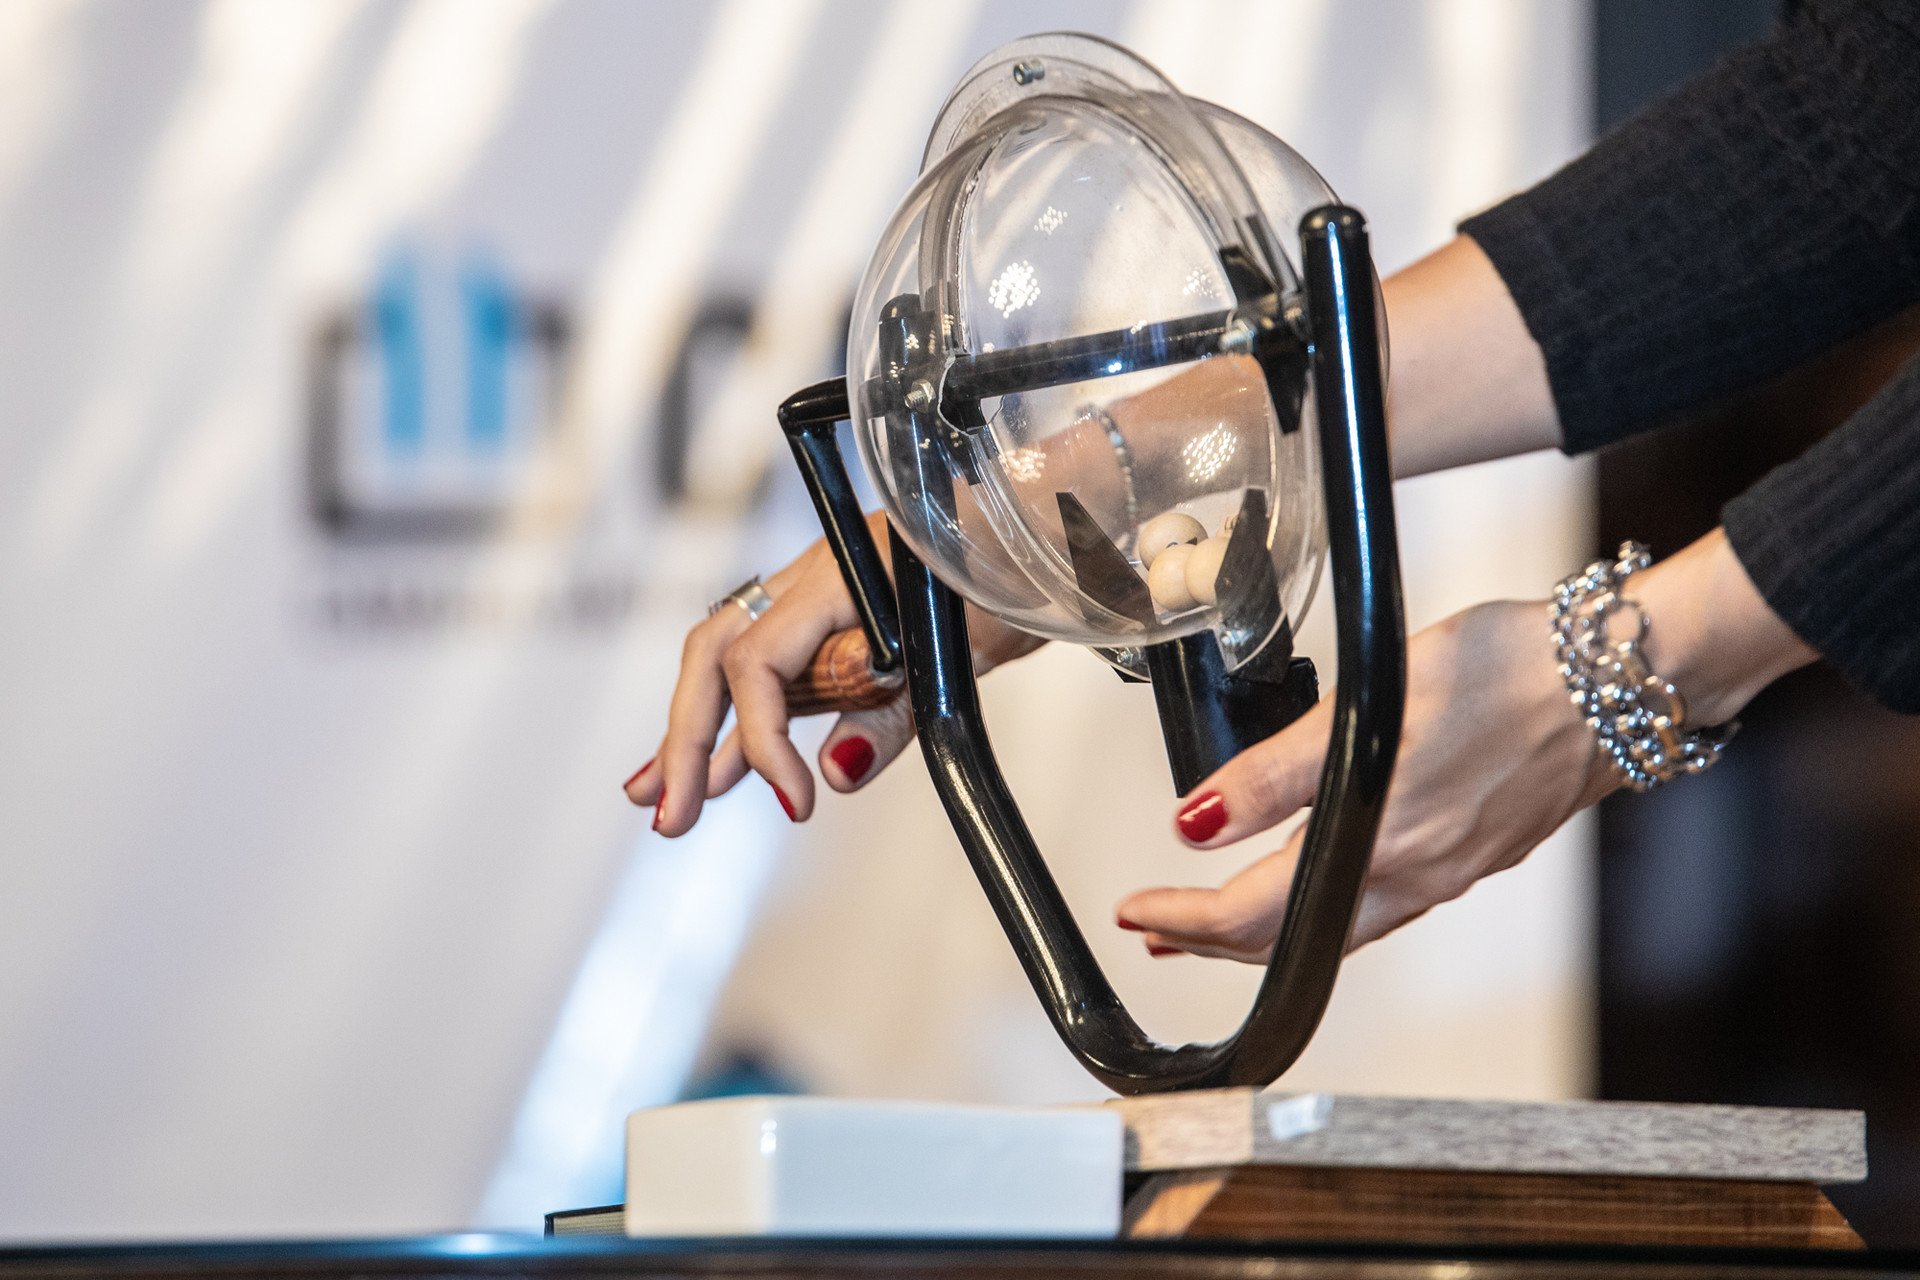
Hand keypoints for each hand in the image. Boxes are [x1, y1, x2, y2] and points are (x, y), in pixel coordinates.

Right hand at [625, 511, 1042, 834]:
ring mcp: (813, 594)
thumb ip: (893, 712)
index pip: (758, 662)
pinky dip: (738, 720)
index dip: (763, 741)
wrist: (1041, 529)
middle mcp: (811, 578)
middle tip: (668, 817)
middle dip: (686, 742)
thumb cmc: (1011, 575)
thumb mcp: (966, 651)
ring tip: (658, 801)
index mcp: (837, 575)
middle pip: (716, 656)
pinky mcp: (830, 617)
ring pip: (730, 662)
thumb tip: (834, 774)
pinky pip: (767, 667)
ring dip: (695, 734)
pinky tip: (714, 767)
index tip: (794, 803)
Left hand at [1117, 599, 1611, 957]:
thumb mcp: (1372, 700)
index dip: (1182, 919)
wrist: (1626, 679)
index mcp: (1383, 843)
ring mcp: (1450, 872)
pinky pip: (1382, 909)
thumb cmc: (1514, 671)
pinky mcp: (1475, 855)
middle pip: (1290, 940)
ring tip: (1213, 920)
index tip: (1136, 912)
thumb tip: (1197, 819)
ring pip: (1336, 931)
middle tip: (1157, 929)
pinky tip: (1315, 883)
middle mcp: (1417, 876)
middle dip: (1211, 942)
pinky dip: (1325, 910)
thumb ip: (1279, 769)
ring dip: (1265, 930)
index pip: (1251, 913)